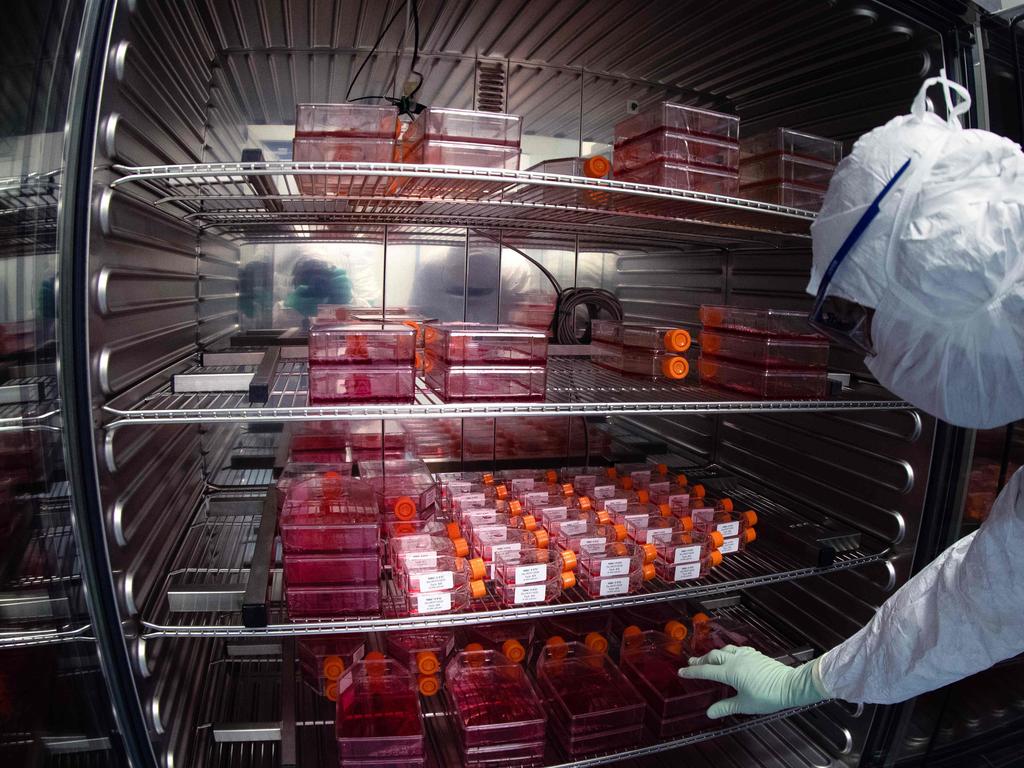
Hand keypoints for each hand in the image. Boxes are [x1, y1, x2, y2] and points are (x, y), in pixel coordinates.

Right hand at [677, 645, 827, 718]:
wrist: (790, 686)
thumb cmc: (769, 696)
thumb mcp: (745, 705)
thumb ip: (726, 707)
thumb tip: (710, 713)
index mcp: (730, 672)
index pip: (706, 671)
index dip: (693, 672)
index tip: (682, 671)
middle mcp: (736, 660)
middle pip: (713, 656)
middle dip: (701, 660)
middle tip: (692, 662)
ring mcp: (747, 656)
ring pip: (725, 650)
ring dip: (714, 653)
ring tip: (709, 657)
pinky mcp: (756, 655)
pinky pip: (738, 649)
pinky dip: (730, 651)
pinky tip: (732, 654)